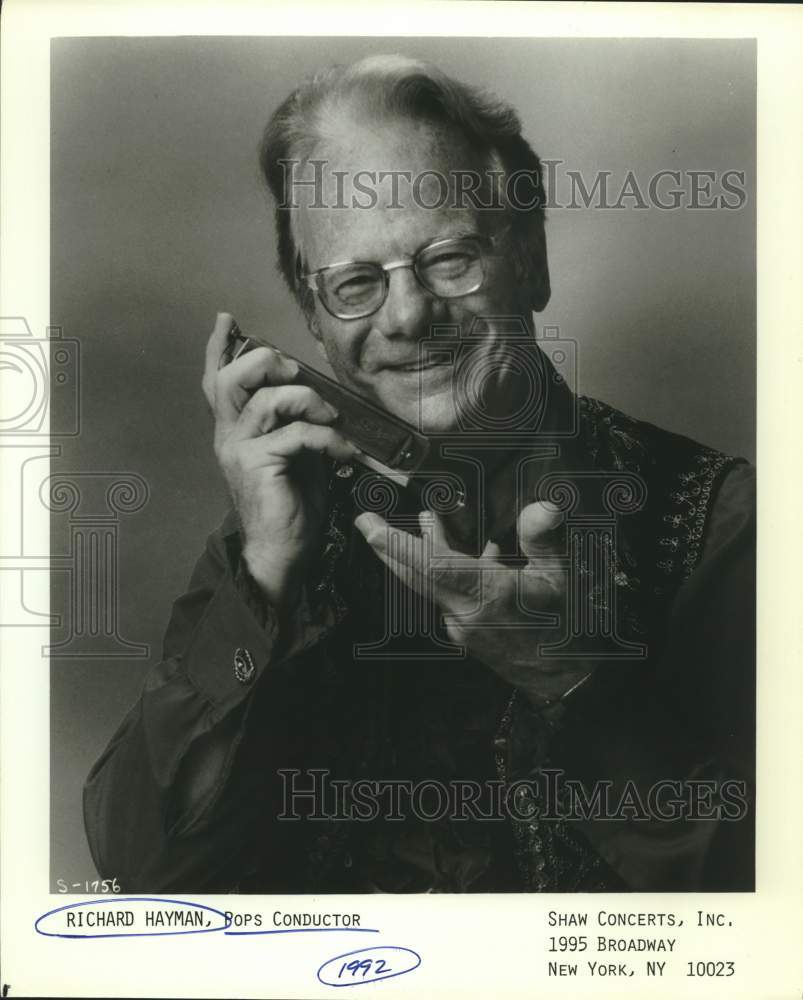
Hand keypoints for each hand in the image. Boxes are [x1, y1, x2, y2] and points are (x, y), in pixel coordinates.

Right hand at [203, 313, 359, 608]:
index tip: (227, 319)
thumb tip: (320, 395)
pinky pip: (295, 434)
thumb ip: (294, 423)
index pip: (216, 381)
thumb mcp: (295, 454)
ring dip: (307, 399)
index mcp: (234, 430)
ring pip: (266, 400)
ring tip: (331, 416)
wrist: (281, 552)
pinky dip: (327, 437)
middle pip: (229, 378)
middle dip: (265, 361)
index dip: (218, 347)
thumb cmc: (291, 505)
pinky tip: (344, 452)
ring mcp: (239, 450)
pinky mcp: (257, 466)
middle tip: (296, 370)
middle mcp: (228, 436)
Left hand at [354, 500, 594, 707]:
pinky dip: (441, 570)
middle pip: (416, 575)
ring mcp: (460, 625)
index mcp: (489, 595)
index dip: (399, 546)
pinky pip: (444, 595)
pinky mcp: (462, 631)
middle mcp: (466, 611)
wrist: (562, 681)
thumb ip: (544, 540)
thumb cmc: (565, 628)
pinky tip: (455, 549)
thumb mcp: (562, 579)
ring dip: (417, 553)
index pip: (433, 567)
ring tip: (418, 519)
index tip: (371, 529)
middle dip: (387, 547)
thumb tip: (542, 506)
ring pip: (429, 584)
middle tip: (365, 521)